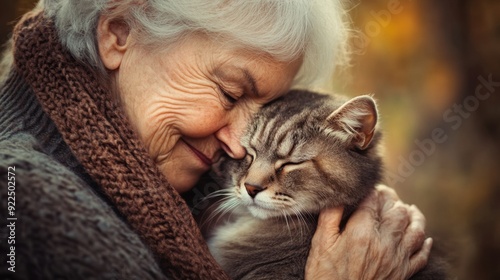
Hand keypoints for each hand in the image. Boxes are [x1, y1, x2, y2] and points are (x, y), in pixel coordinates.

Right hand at [305, 185, 431, 279]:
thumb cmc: (325, 275)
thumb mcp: (320, 243)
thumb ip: (329, 216)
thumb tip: (338, 196)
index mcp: (362, 232)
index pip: (373, 201)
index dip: (372, 190)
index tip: (369, 188)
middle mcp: (384, 243)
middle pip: (397, 211)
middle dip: (392, 198)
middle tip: (385, 195)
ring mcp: (397, 258)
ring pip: (415, 229)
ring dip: (414, 216)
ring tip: (408, 208)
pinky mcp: (403, 274)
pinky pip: (422, 256)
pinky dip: (425, 244)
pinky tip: (424, 238)